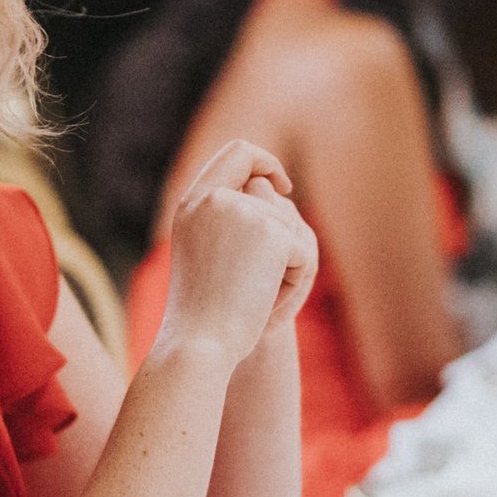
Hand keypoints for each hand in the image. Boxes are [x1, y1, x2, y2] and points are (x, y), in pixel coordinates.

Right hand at [155, 141, 318, 369]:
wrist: (198, 344)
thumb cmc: (198, 315)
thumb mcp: (202, 257)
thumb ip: (225, 221)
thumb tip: (269, 191)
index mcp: (193, 202)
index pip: (236, 153)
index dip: (264, 161)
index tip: (282, 184)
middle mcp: (215, 198)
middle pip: (272, 188)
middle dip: (282, 230)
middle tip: (274, 271)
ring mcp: (243, 211)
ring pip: (291, 228)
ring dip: (286, 267)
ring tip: (257, 299)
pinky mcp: (272, 232)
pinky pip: (303, 254)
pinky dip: (294, 284)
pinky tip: (267, 305)